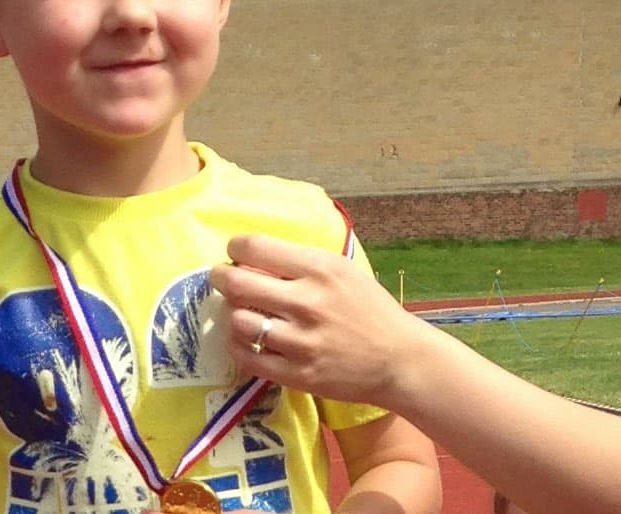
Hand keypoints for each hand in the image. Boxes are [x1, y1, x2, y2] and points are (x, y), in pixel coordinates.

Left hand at [209, 234, 433, 407]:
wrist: (400, 359)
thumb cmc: (371, 310)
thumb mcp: (344, 271)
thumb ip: (303, 262)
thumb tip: (255, 253)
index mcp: (320, 269)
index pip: (255, 247)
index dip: (235, 248)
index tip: (235, 253)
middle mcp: (308, 302)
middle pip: (237, 283)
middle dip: (221, 278)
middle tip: (222, 279)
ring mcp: (301, 341)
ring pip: (238, 321)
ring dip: (232, 314)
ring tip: (240, 311)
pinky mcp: (297, 373)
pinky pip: (247, 356)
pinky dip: (238, 345)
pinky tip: (246, 339)